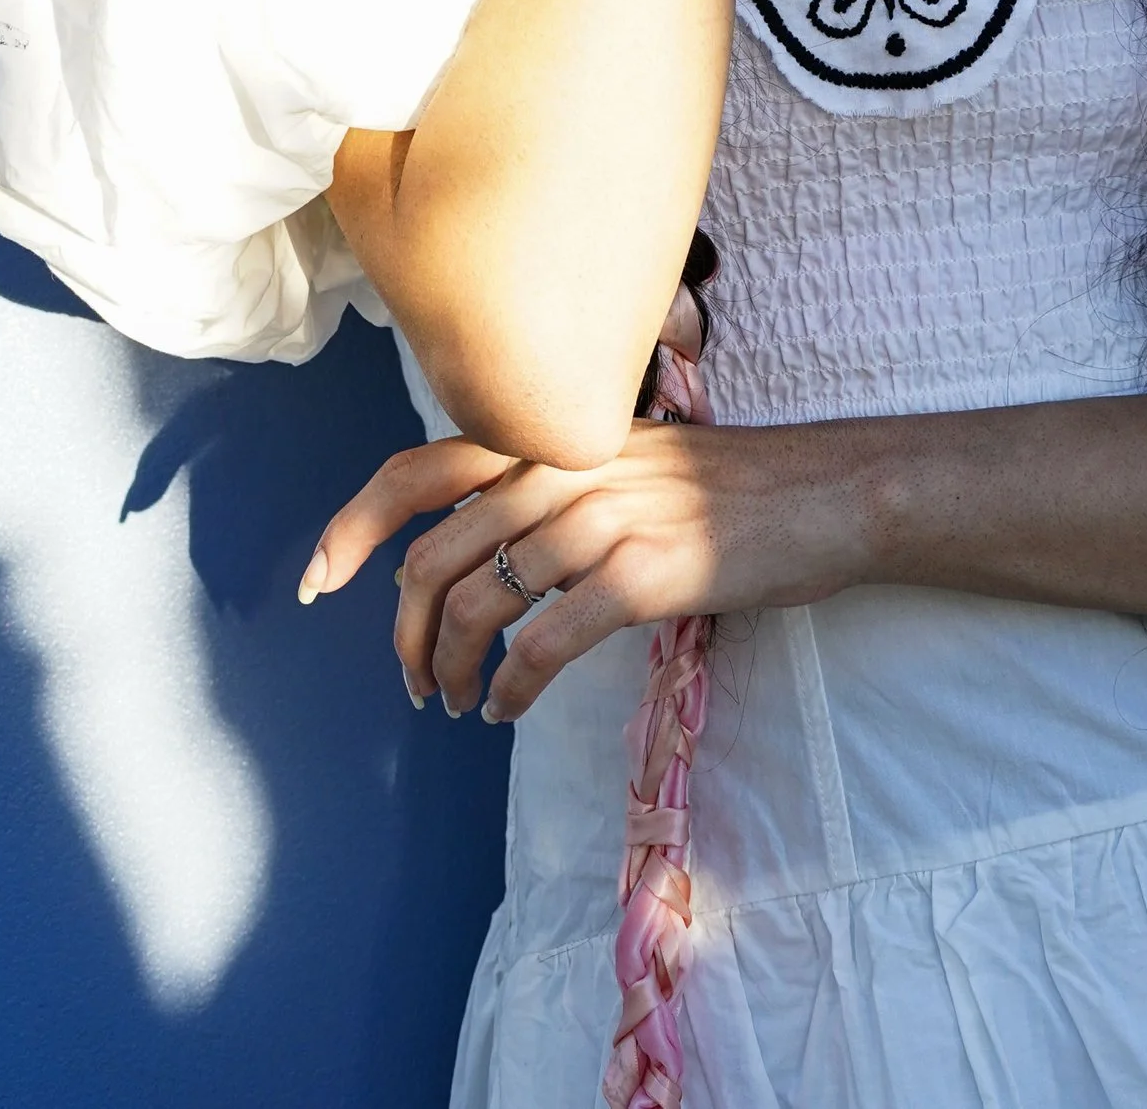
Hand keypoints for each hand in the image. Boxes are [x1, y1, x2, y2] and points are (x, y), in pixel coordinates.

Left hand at [301, 415, 873, 723]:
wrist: (829, 494)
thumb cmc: (734, 488)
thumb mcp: (633, 462)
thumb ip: (558, 485)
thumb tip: (483, 544)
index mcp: (557, 437)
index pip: (422, 466)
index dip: (354, 523)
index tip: (317, 580)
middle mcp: (568, 466)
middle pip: (434, 552)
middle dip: (403, 632)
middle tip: (413, 683)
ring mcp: (605, 516)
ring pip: (479, 601)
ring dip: (451, 669)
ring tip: (458, 703)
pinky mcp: (644, 572)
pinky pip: (544, 641)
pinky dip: (510, 686)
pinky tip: (506, 709)